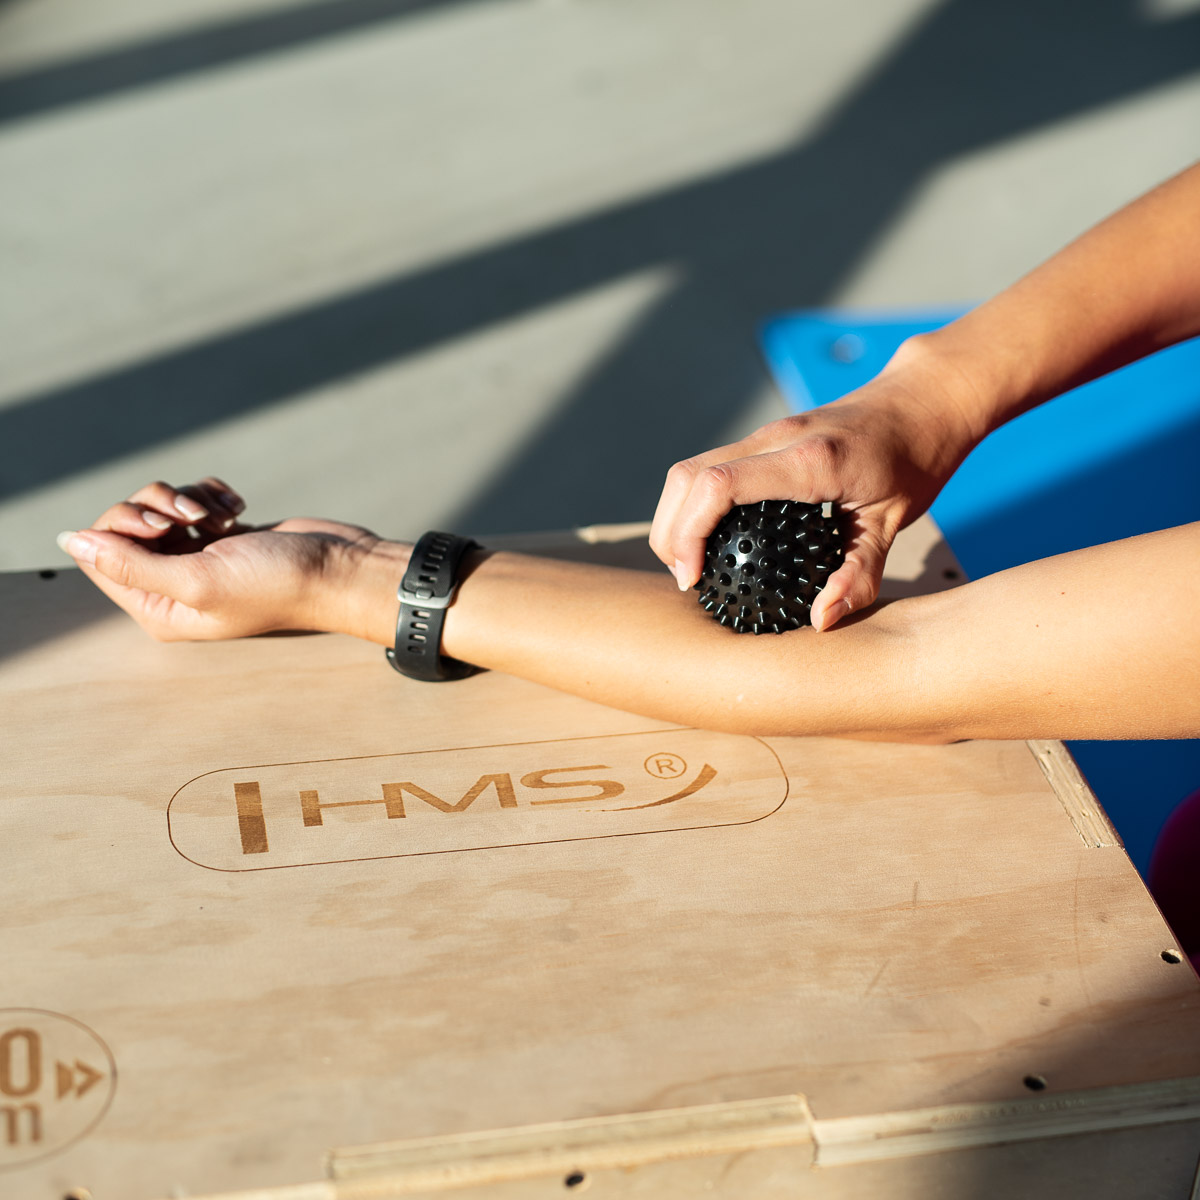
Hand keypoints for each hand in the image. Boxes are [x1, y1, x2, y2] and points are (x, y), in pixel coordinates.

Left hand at [56, 477, 386, 640]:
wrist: (337, 568)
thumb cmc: (277, 584)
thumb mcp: (196, 579)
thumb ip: (129, 563)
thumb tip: (72, 543)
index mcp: (160, 608)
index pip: (102, 556)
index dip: (122, 528)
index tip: (164, 526)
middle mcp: (174, 584)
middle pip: (128, 525)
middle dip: (156, 507)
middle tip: (194, 517)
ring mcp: (200, 557)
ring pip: (162, 505)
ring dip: (190, 498)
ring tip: (223, 515)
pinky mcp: (225, 534)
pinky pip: (196, 499)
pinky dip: (213, 495)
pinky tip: (239, 508)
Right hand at [649, 341, 980, 629]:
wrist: (923, 401)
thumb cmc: (914, 460)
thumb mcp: (894, 524)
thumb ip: (858, 575)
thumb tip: (822, 621)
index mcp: (807, 460)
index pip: (718, 485)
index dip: (689, 533)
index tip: (691, 577)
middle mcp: (776, 439)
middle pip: (687, 477)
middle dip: (669, 532)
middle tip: (685, 580)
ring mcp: (765, 434)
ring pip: (690, 469)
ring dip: (675, 516)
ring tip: (688, 564)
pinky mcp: (764, 438)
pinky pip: (710, 467)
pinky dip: (694, 503)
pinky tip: (710, 538)